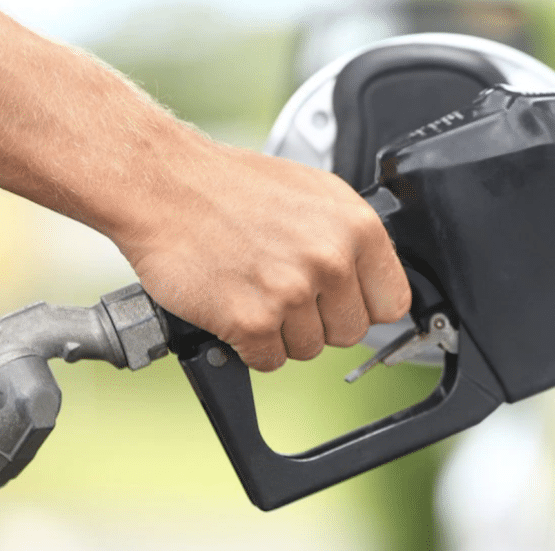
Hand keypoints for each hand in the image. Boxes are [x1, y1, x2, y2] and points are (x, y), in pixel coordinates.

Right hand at [116, 139, 411, 371]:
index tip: (341, 303)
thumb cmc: (231, 187)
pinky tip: (235, 307)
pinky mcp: (252, 321)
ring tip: (254, 289)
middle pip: (349, 333)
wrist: (164, 185)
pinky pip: (269, 361)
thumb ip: (350, 241)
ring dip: (280, 332)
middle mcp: (330, 261)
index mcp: (356, 227)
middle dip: (318, 321)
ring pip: (308, 350)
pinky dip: (249, 345)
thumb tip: (372, 283)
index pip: (391, 303)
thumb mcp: (314, 195)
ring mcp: (291, 292)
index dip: (362, 307)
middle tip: (283, 289)